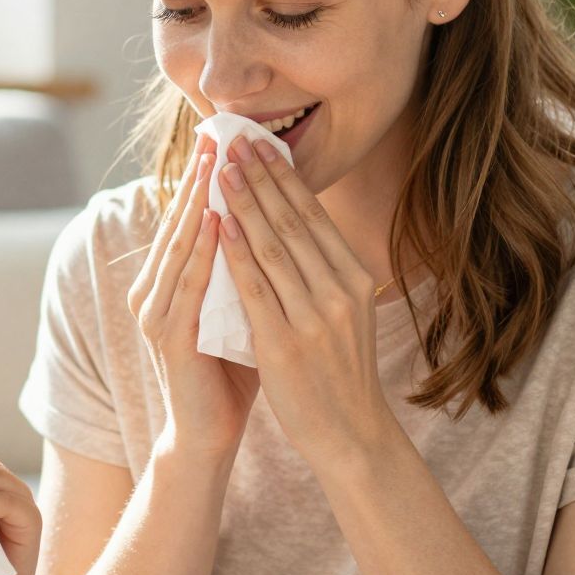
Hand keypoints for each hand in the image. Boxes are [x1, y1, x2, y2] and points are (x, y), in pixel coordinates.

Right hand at [130, 135, 260, 460]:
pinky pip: (186, 283)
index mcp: (171, 281)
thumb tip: (279, 221)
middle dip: (201, 177)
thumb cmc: (232, 369)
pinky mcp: (167, 336)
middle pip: (178, 222)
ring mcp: (156, 312)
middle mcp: (154, 290)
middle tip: (219, 134)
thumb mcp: (244, 306)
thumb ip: (249, 268)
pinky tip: (214, 219)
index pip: (189, 218)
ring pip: (179, 245)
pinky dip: (201, 250)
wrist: (211, 432)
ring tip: (216, 163)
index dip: (208, 178)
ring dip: (197, 201)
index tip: (230, 138)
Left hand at [213, 133, 398, 470]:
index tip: (261, 145)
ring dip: (244, 203)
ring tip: (221, 170)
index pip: (315, 217)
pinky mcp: (286, 344)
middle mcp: (340, 291)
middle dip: (261, 177)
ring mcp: (315, 317)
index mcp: (356, 278)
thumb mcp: (348, 313)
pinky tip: (218, 226)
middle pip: (294, 222)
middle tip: (236, 141)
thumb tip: (297, 224)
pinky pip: (255, 288)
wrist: (351, 433)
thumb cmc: (341, 371)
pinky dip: (235, 252)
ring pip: (273, 247)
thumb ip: (328, 272)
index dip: (285, 178)